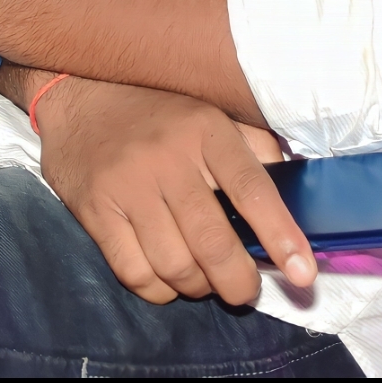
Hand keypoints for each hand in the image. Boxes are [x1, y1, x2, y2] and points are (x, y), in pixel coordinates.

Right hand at [35, 76, 317, 304]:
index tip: (302, 273)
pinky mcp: (95, 211)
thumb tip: (294, 192)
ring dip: (198, 287)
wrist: (80, 92)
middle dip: (238, 281)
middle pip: (213, 242)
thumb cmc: (159, 109)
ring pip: (175, 265)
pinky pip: (134, 273)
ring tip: (205, 281)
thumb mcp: (211, 111)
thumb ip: (253, 147)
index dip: (280, 236)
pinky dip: (158, 290)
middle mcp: (168, 158)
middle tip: (246, 290)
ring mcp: (128, 186)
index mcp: (206, 129)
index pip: (252, 189)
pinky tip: (168, 279)